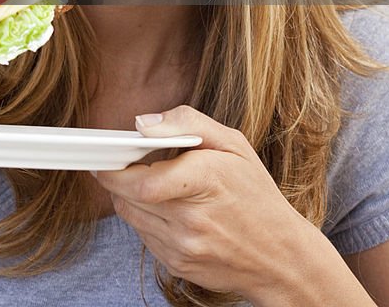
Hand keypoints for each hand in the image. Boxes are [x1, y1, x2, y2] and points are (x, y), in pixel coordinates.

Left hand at [92, 105, 314, 299]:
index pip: (144, 181)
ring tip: (149, 181)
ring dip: (130, 196)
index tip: (107, 153)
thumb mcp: (233, 144)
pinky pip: (143, 235)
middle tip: (117, 161)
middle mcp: (192, 219)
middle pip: (129, 197)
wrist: (281, 257)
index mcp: (206, 180)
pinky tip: (165, 206)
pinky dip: (145, 217)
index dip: (116, 168)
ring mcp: (184, 247)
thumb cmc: (256, 194)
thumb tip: (141, 124)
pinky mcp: (177, 265)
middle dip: (116, 177)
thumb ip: (186, 122)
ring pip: (130, 215)